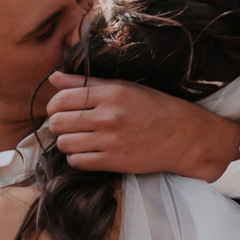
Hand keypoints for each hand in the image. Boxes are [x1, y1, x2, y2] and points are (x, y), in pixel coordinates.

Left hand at [43, 73, 239, 181]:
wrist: (185, 136)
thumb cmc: (154, 108)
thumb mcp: (125, 88)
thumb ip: (87, 83)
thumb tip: (53, 77)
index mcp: (111, 94)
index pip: (62, 99)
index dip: (54, 106)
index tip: (60, 109)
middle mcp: (109, 116)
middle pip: (58, 123)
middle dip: (58, 125)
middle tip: (69, 126)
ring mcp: (111, 140)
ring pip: (64, 144)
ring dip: (67, 143)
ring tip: (80, 139)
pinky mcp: (113, 161)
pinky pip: (76, 162)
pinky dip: (77, 159)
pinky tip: (88, 152)